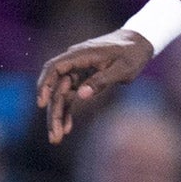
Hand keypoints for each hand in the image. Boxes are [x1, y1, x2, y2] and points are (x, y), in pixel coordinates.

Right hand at [36, 30, 154, 142]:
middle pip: (56, 87)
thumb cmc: (132, 54)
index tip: (41, 103)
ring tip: (56, 138)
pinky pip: (70, 97)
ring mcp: (77, 72)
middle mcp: (74, 63)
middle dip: (53, 112)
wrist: (138, 43)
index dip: (45, 84)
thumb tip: (81, 94)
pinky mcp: (82, 80)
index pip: (54, 68)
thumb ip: (102, 80)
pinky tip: (67, 128)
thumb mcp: (122, 68)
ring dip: (58, 115)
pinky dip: (68, 111)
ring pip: (61, 95)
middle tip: (54, 136)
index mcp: (81, 54)